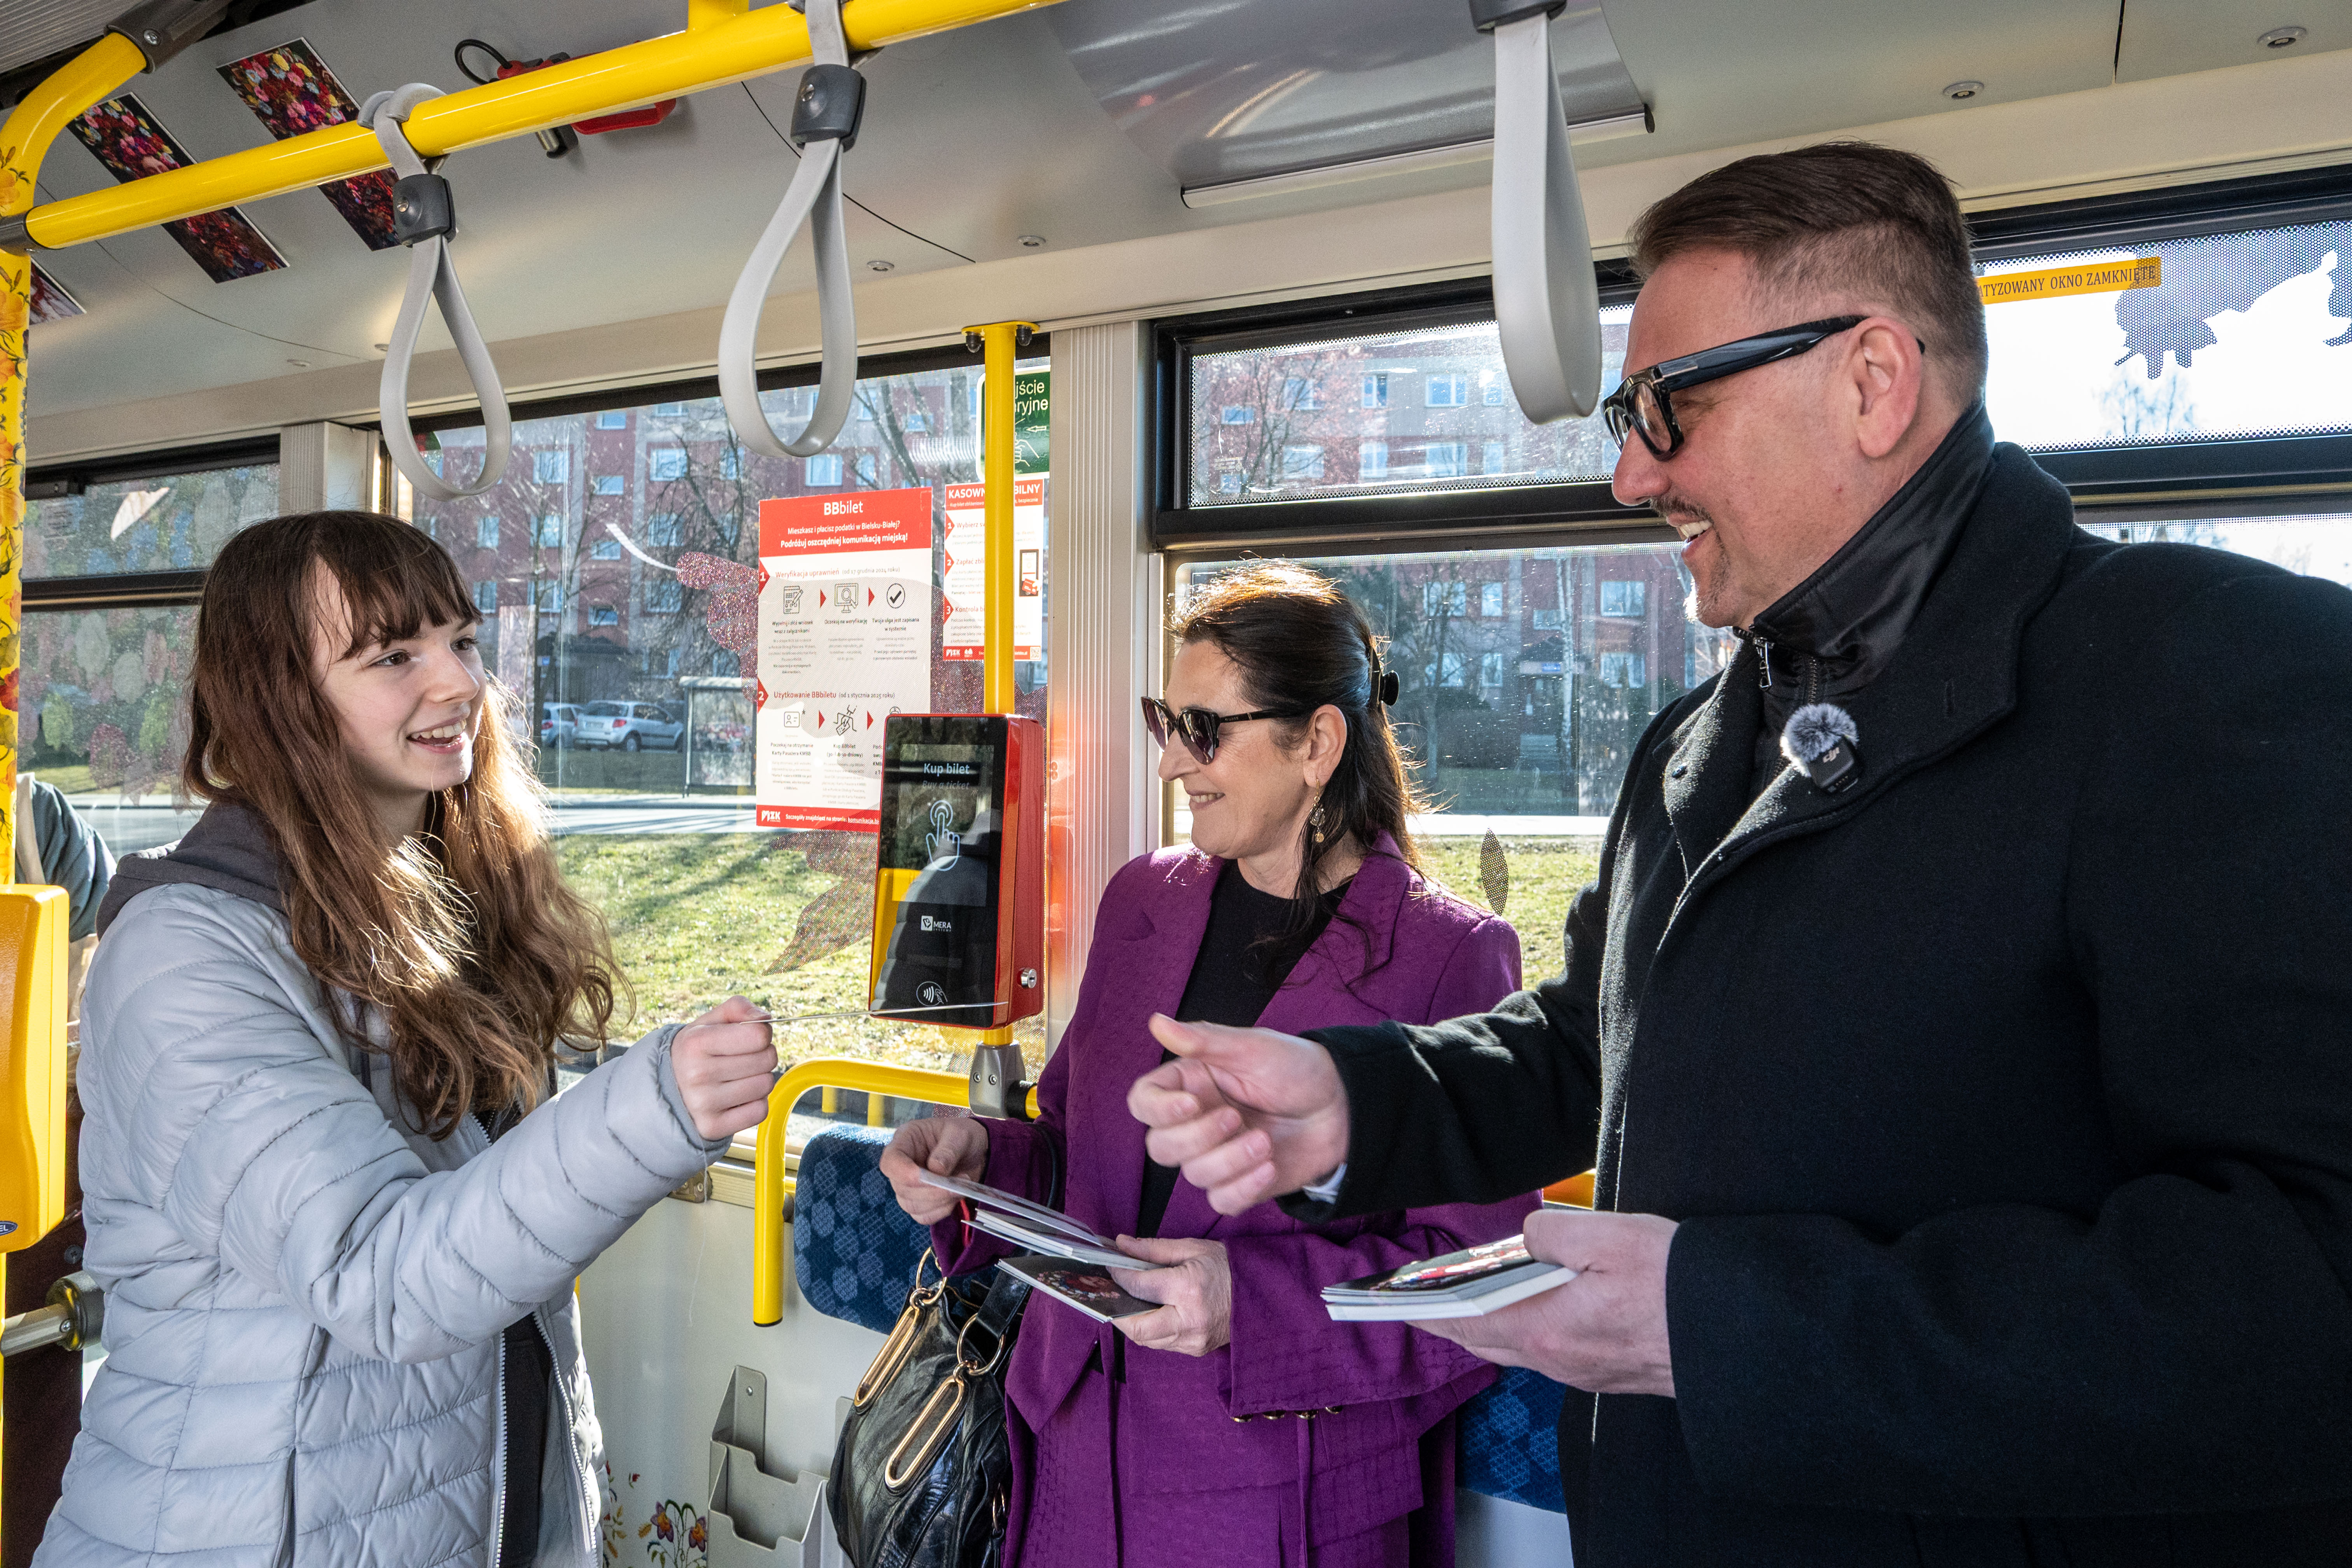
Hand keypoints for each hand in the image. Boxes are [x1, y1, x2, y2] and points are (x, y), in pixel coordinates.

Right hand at [671, 997, 776, 1142]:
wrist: (666, 1088)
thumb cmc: (696, 1051)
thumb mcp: (708, 1022)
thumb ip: (737, 1008)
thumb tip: (765, 1018)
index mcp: (696, 1043)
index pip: (759, 1035)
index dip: (761, 1033)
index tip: (748, 1037)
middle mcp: (697, 1074)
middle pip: (766, 1060)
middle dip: (762, 1055)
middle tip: (742, 1058)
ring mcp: (704, 1104)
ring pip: (766, 1085)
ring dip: (759, 1079)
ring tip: (738, 1077)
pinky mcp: (712, 1127)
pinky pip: (759, 1111)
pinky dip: (755, 1103)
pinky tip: (736, 1097)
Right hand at [878, 1116, 990, 1224]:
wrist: (973, 1150)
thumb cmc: (961, 1136)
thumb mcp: (960, 1134)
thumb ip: (949, 1150)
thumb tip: (937, 1169)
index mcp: (905, 1141)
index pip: (890, 1162)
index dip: (903, 1173)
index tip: (924, 1176)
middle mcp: (902, 1165)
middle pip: (901, 1188)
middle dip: (931, 1191)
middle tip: (957, 1184)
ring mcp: (909, 1186)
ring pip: (911, 1205)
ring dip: (938, 1202)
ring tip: (960, 1188)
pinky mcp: (920, 1202)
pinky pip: (923, 1216)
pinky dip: (941, 1211)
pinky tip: (955, 1198)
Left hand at [1109, 1236, 1230, 1356]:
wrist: (1260, 1293)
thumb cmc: (1227, 1267)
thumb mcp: (1192, 1248)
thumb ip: (1153, 1249)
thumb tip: (1121, 1245)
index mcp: (1189, 1289)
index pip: (1140, 1287)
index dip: (1119, 1276)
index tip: (1110, 1268)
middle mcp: (1189, 1320)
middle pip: (1137, 1328)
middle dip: (1118, 1312)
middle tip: (1113, 1294)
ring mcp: (1193, 1340)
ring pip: (1147, 1340)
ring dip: (1134, 1322)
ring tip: (1130, 1301)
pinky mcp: (1196, 1350)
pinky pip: (1162, 1343)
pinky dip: (1152, 1329)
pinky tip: (1153, 1312)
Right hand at [1125, 1015, 1349, 1215]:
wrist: (1343, 1106)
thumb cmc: (1297, 1069)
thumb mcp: (1252, 1048)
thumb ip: (1203, 1040)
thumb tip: (1157, 1022)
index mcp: (1190, 1084)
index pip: (1144, 1103)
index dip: (1158, 1109)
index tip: (1191, 1103)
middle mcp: (1196, 1122)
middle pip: (1160, 1147)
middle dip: (1197, 1138)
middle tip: (1235, 1118)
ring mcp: (1216, 1155)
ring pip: (1193, 1175)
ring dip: (1230, 1160)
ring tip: (1265, 1141)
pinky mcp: (1240, 1183)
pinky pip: (1221, 1200)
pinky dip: (1244, 1188)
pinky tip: (1269, 1167)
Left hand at [1410, 1209, 1678, 1396]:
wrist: (1738, 1336)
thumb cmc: (1677, 1284)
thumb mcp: (1610, 1236)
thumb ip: (1553, 1232)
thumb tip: (1527, 1239)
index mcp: (1547, 1327)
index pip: (1465, 1321)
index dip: (1425, 1310)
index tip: (1392, 1304)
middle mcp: (1558, 1359)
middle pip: (1482, 1341)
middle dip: (1444, 1322)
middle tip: (1414, 1304)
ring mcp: (1582, 1372)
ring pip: (1514, 1350)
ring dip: (1482, 1329)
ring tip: (1460, 1304)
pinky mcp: (1606, 1373)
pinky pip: (1545, 1354)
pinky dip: (1519, 1334)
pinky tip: (1525, 1314)